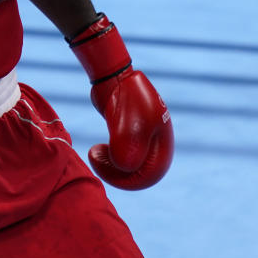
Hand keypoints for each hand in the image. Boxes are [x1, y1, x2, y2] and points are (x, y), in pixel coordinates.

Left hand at [68, 14, 173, 189]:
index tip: (107, 171)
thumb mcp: (126, 130)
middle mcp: (155, 140)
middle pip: (141, 172)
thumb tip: (124, 170)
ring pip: (129, 163)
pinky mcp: (128, 131)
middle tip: (97, 162)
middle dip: (118, 174)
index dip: (129, 180)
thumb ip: (127, 155)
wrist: (113, 76)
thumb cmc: (124, 100)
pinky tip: (98, 148)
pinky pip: (122, 154)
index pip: (152, 174)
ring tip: (95, 154)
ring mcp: (143, 135)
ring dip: (111, 165)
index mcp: (163, 141)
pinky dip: (110, 157)